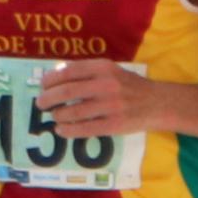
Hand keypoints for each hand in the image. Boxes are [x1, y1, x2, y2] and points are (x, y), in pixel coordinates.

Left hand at [35, 57, 149, 131]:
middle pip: (66, 92)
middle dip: (48, 99)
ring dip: (57, 115)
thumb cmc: (130, 86)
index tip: (43, 85)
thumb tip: (56, 73)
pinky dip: (68, 130)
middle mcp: (106, 85)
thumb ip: (87, 71)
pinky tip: (61, 130)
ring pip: (73, 112)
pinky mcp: (113, 125)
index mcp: (104, 67)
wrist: (157, 103)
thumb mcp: (111, 70)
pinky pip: (84, 129)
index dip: (51, 79)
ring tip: (54, 116)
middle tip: (40, 104)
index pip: (69, 71)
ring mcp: (110, 106)